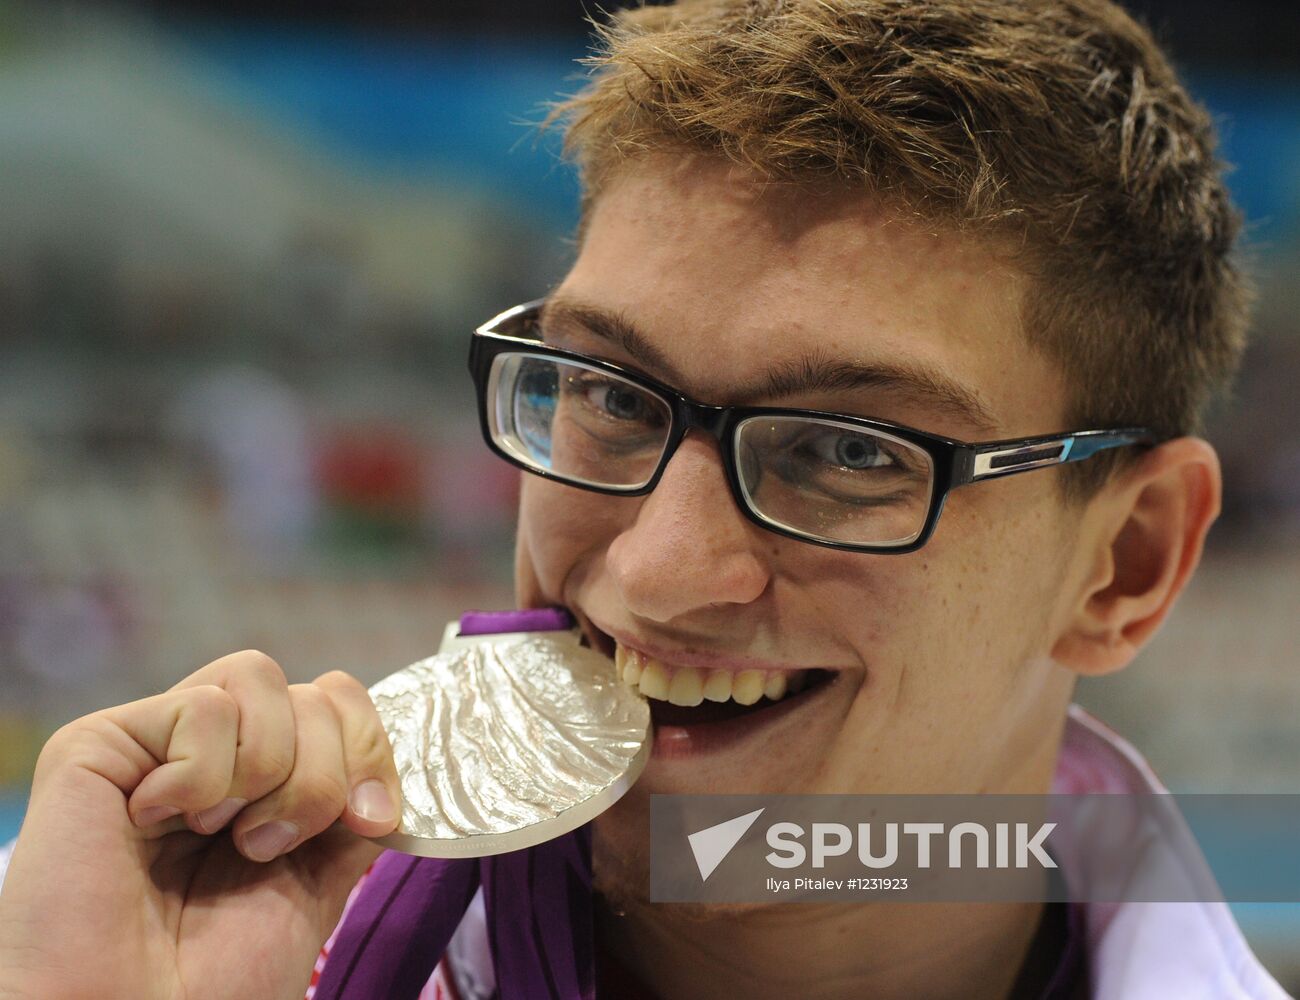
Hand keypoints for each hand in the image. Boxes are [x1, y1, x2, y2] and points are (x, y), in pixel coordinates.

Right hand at [0, 651, 401, 999]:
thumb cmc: (213, 977)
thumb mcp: (316, 883)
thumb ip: (352, 813)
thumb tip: (388, 767)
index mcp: (264, 778)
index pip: (339, 700)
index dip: (371, 749)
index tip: (370, 821)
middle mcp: (214, 750)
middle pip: (313, 690)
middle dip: (322, 774)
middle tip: (270, 847)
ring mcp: (157, 741)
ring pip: (260, 678)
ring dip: (266, 770)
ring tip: (222, 835)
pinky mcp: (100, 743)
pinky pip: (203, 706)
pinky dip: (202, 775)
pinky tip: (160, 820)